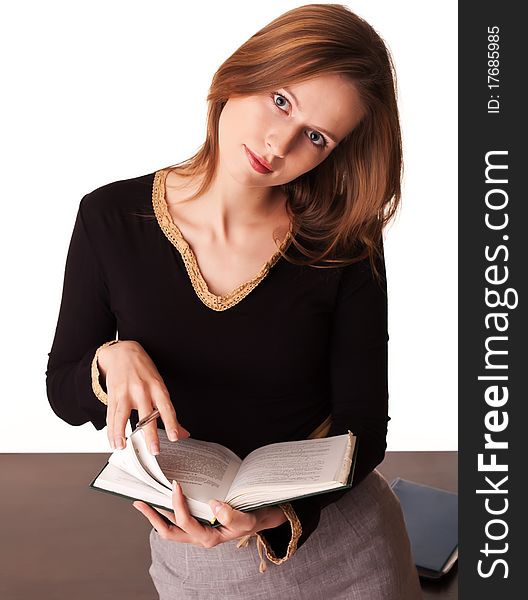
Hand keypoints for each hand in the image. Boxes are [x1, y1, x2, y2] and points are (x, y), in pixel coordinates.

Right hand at [97, 340, 189, 453]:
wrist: (122, 352)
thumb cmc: (143, 370)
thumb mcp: (159, 386)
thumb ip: (168, 412)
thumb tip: (183, 432)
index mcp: (157, 387)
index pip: (167, 407)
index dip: (171, 422)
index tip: (175, 436)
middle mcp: (142, 390)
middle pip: (146, 415)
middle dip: (150, 434)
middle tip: (154, 449)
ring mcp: (126, 392)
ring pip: (123, 416)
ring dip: (122, 434)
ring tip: (123, 447)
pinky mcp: (113, 395)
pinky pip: (112, 415)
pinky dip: (112, 430)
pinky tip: (113, 441)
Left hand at [132, 481, 287, 547]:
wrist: (259, 521)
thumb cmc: (252, 520)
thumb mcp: (246, 520)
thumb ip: (231, 515)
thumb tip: (213, 504)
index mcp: (208, 537)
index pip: (186, 522)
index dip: (178, 505)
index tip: (176, 486)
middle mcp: (198, 536)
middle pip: (169, 532)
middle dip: (152, 517)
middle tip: (140, 502)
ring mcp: (196, 531)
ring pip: (170, 528)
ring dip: (156, 515)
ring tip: (144, 501)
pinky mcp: (198, 524)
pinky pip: (178, 521)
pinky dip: (168, 511)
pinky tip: (164, 499)